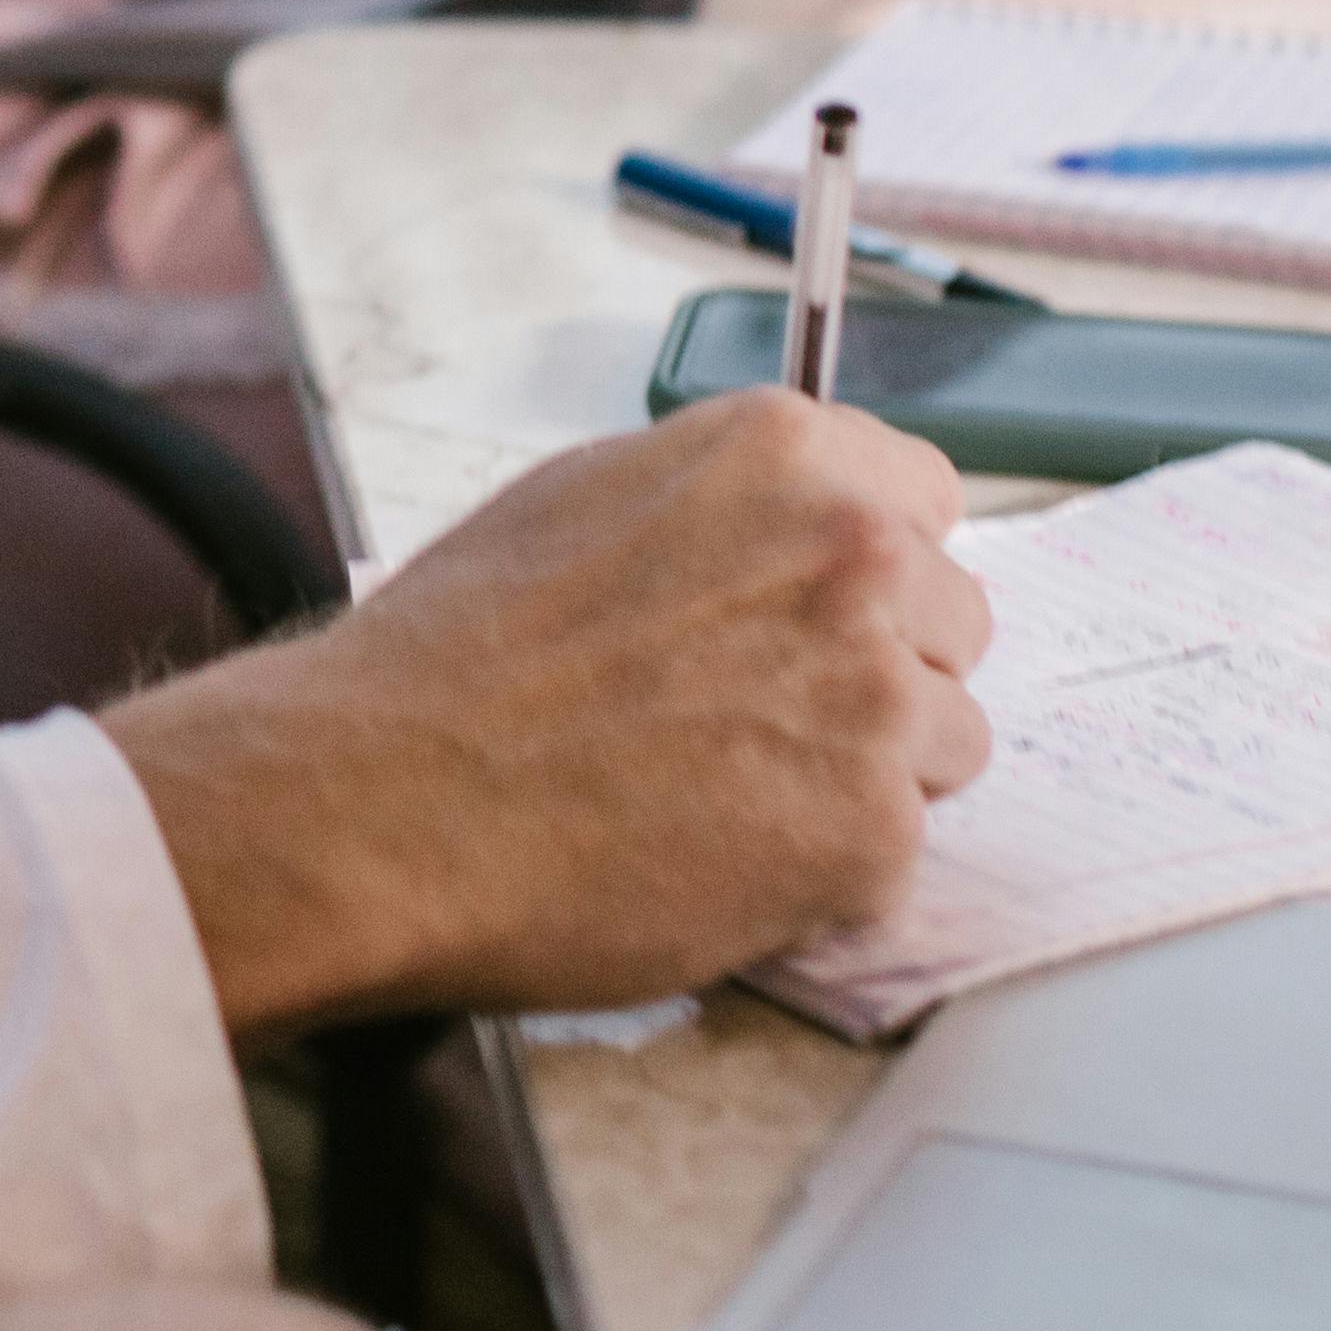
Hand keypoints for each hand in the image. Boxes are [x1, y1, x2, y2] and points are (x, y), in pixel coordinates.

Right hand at [98, 389, 989, 1034]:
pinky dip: (819, 876)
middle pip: (952, 624)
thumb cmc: (450, 663)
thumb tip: (782, 544)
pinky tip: (712, 860)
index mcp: (783, 454)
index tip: (811, 617)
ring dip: (863, 778)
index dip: (866, 570)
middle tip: (752, 724)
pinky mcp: (871, 833)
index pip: (924, 500)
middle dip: (876, 674)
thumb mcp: (584, 505)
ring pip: (946, 744)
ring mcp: (874, 696)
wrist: (378, 799)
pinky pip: (893, 857)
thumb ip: (721, 511)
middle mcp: (854, 555)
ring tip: (723, 799)